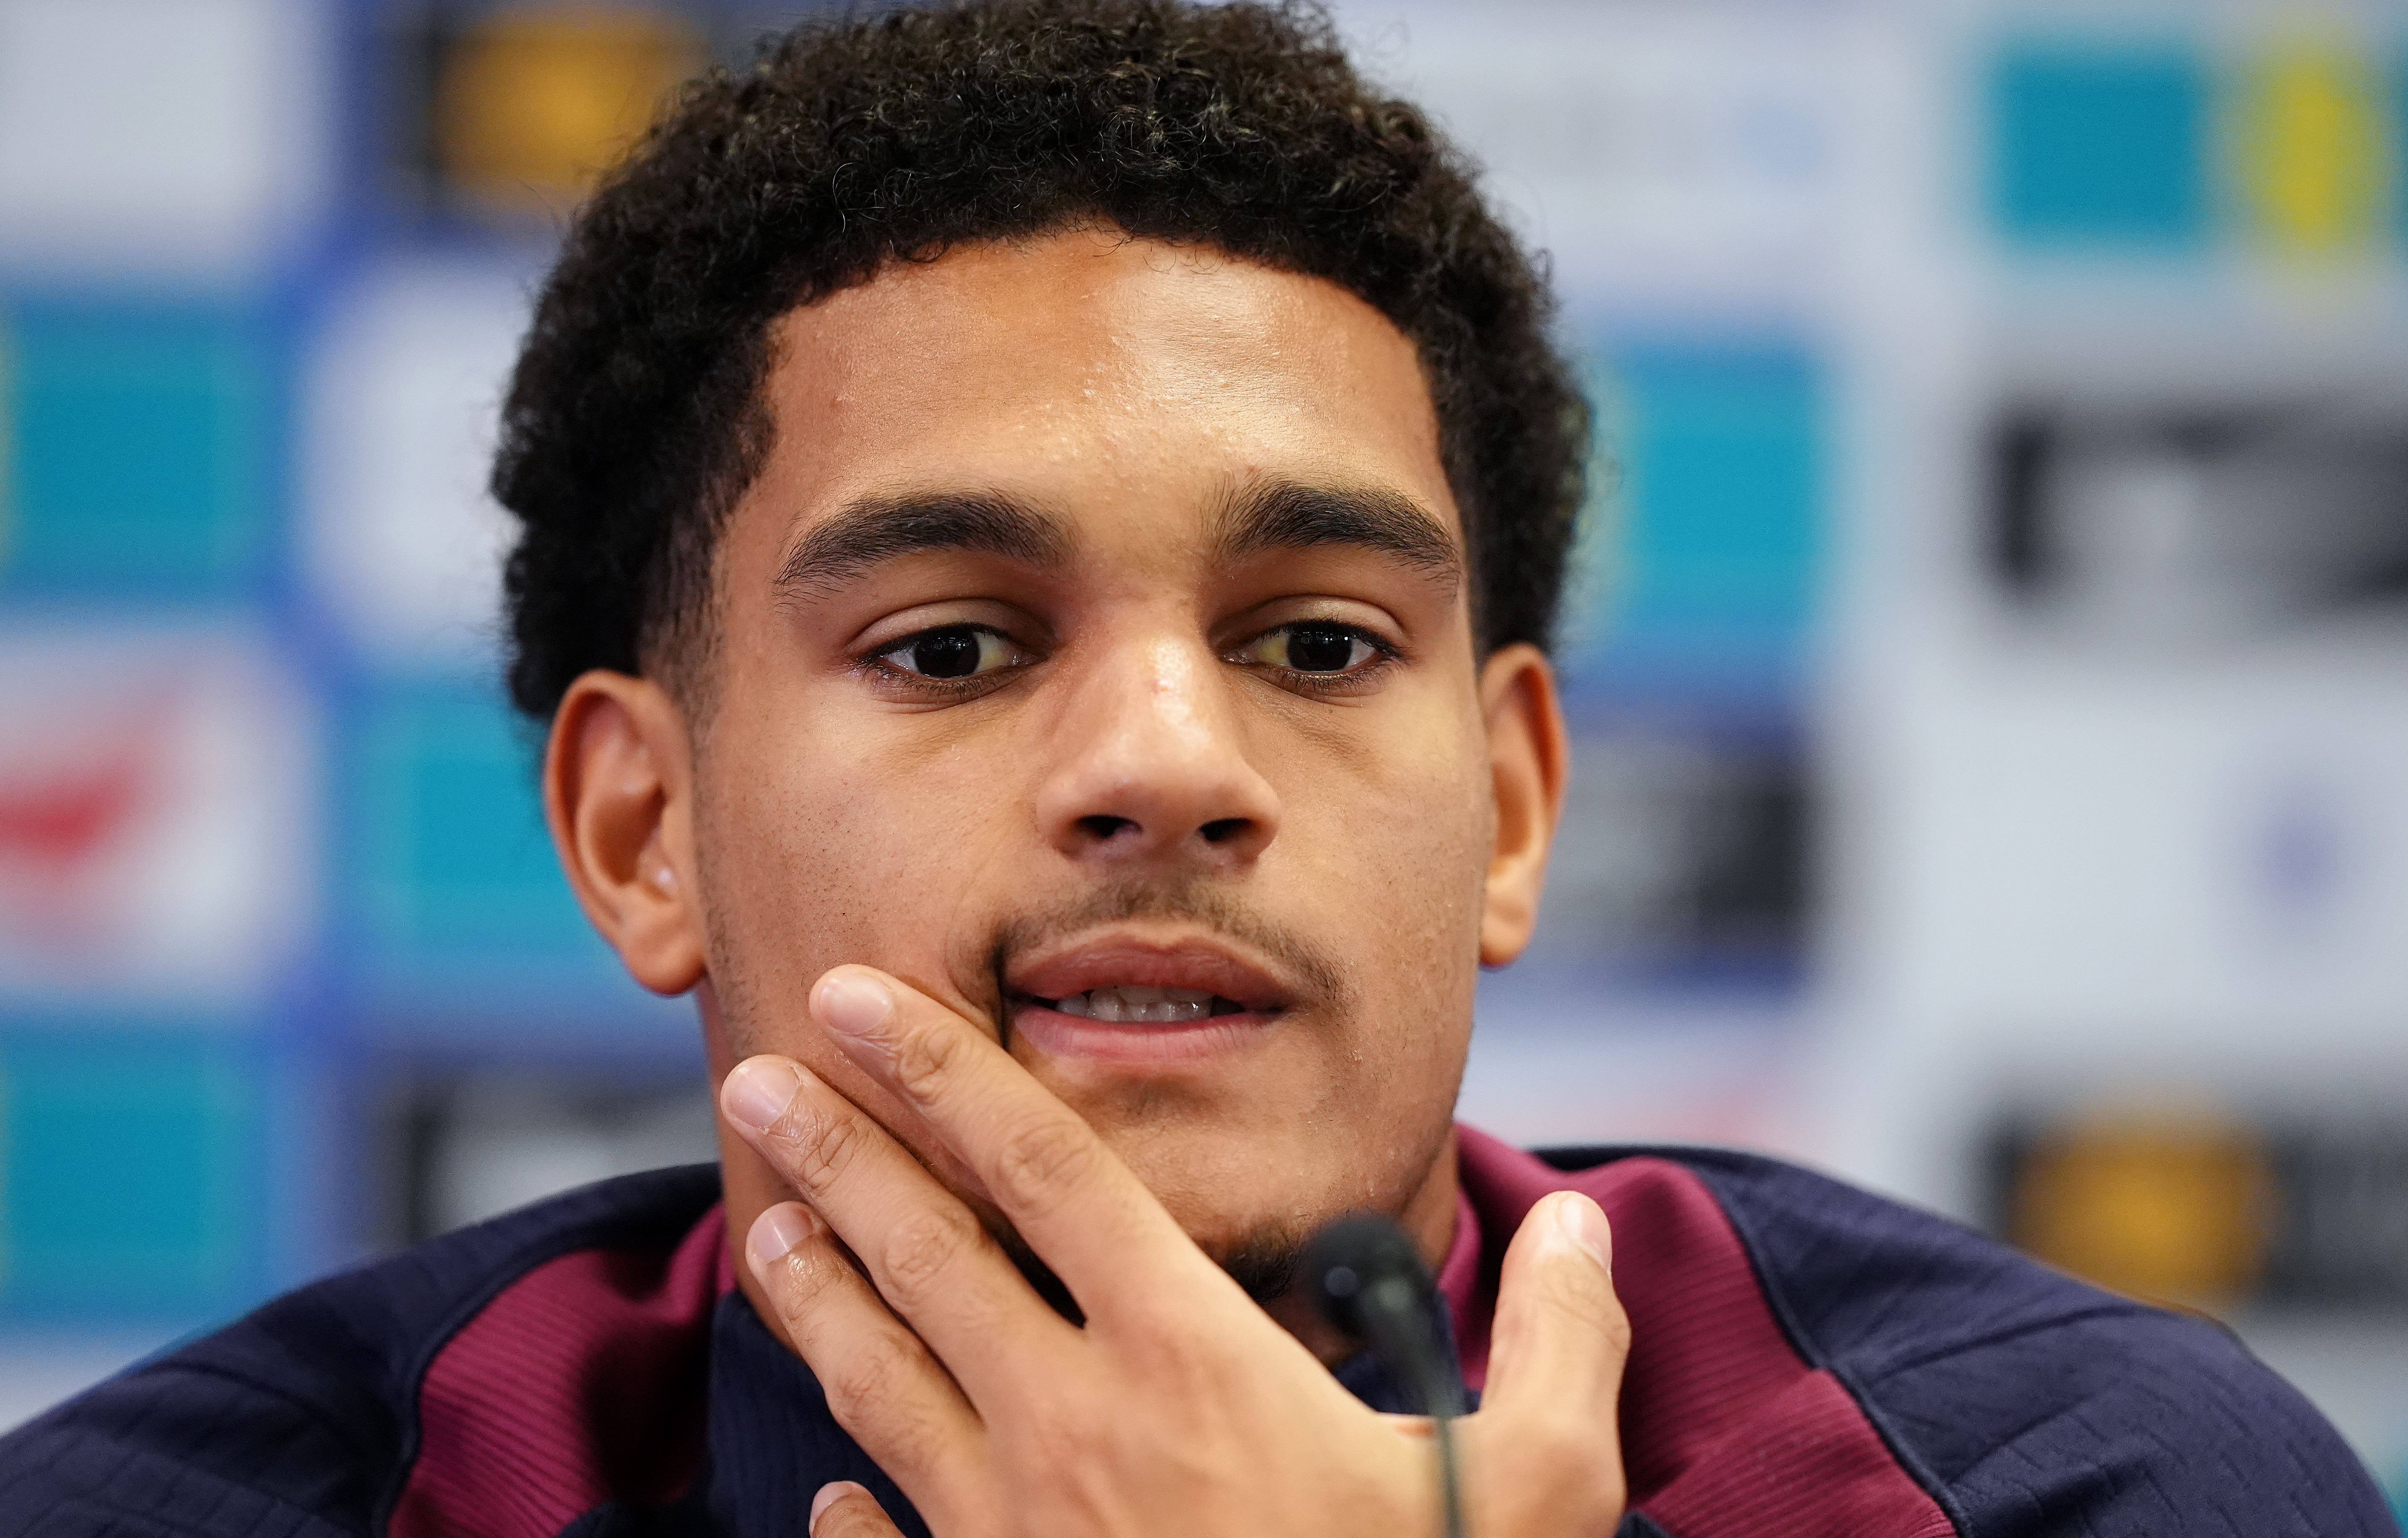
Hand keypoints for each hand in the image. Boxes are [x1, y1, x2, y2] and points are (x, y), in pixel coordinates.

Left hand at [718, 964, 1631, 1537]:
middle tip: (755, 1077)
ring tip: (765, 1231)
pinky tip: (829, 1500)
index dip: (945, 1069)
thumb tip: (1582, 1226)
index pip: (1044, 1169)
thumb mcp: (1536, 1491)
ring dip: (819, 1298)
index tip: (858, 994)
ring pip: (886, 1385)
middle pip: (928, 1254)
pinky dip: (858, 1519)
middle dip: (836, 1151)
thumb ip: (1558, 1343)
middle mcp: (1077, 1432)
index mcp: (1192, 1364)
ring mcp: (1019, 1537)